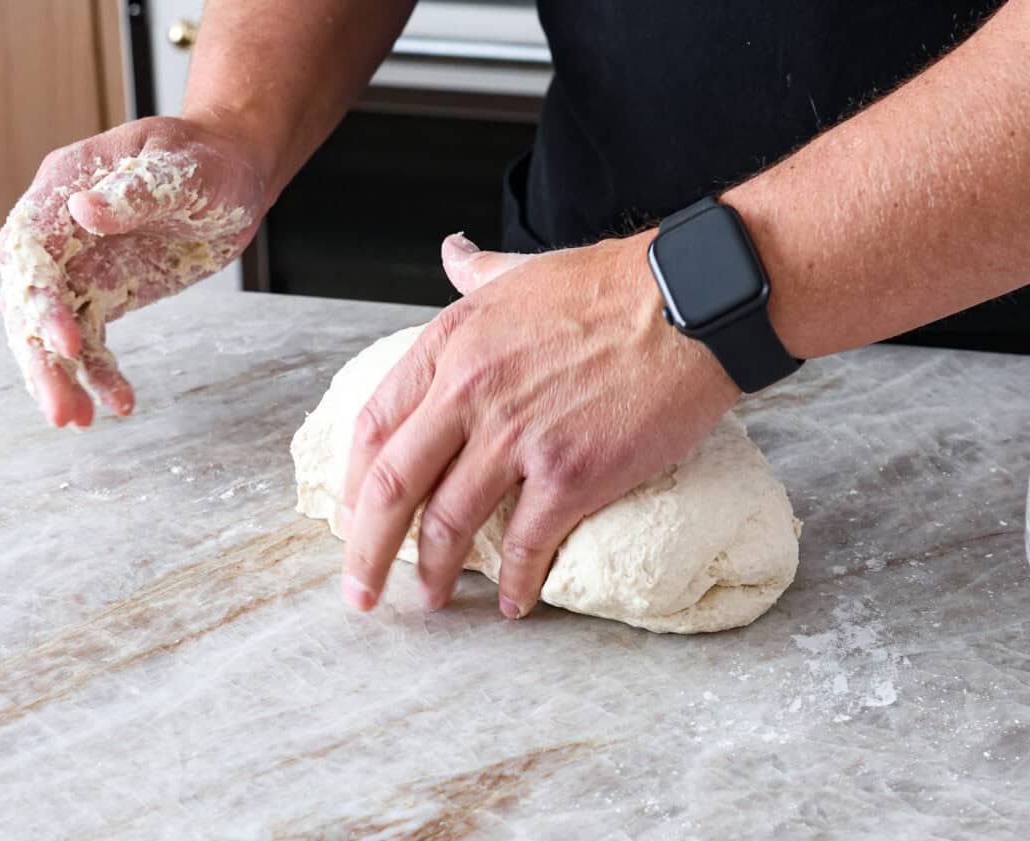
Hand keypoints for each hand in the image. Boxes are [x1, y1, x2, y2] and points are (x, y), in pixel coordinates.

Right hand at [0, 116, 264, 426]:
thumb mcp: (180, 171)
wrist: (234, 176)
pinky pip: (91, 340)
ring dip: (62, 377)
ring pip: (54, 329)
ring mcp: (78, 265)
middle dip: (41, 356)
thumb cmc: (207, 161)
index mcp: (63, 186)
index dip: (41, 296)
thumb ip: (135, 192)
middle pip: (31, 298)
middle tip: (61, 409)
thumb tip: (85, 210)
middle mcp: (60, 230)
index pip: (31, 245)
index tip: (66, 341)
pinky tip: (119, 404)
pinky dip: (99, 373)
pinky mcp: (104, 292)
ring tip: (76, 421)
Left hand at [339, 232, 740, 618]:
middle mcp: (469, 394)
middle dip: (367, 550)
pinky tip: (514, 603)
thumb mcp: (522, 272)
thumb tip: (452, 252)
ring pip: (449, 525)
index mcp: (449, 346)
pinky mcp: (571, 475)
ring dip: (433, 572)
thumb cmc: (610, 285)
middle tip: (361, 591)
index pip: (373, 425)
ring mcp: (517, 438)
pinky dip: (516, 584)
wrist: (691, 303)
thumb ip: (477, 273)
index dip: (353, 482)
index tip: (351, 515)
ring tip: (433, 597)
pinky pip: (528, 546)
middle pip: (392, 487)